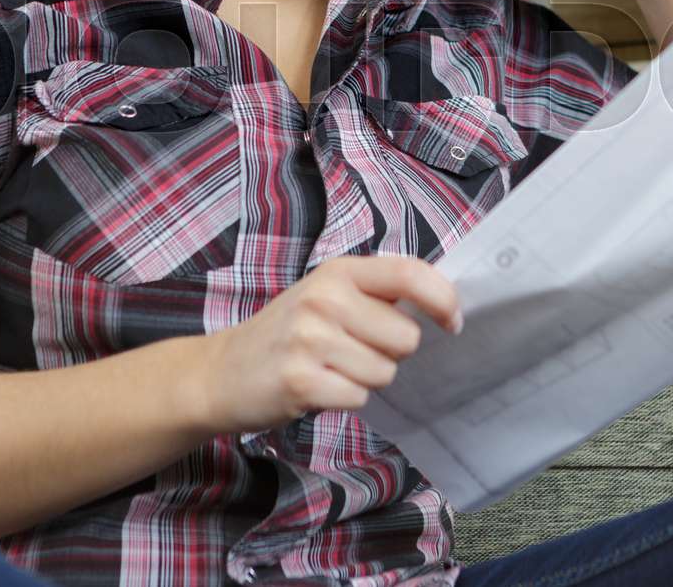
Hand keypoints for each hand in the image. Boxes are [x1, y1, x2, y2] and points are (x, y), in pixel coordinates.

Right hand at [199, 255, 462, 433]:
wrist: (220, 371)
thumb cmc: (286, 334)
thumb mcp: (326, 295)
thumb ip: (376, 294)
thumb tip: (442, 305)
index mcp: (338, 271)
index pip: (410, 274)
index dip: (443, 299)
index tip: (452, 323)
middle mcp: (325, 298)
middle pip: (407, 336)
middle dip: (390, 352)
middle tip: (352, 351)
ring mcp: (310, 339)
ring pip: (385, 371)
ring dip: (366, 379)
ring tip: (330, 368)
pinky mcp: (301, 380)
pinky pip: (359, 397)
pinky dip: (345, 399)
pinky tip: (318, 387)